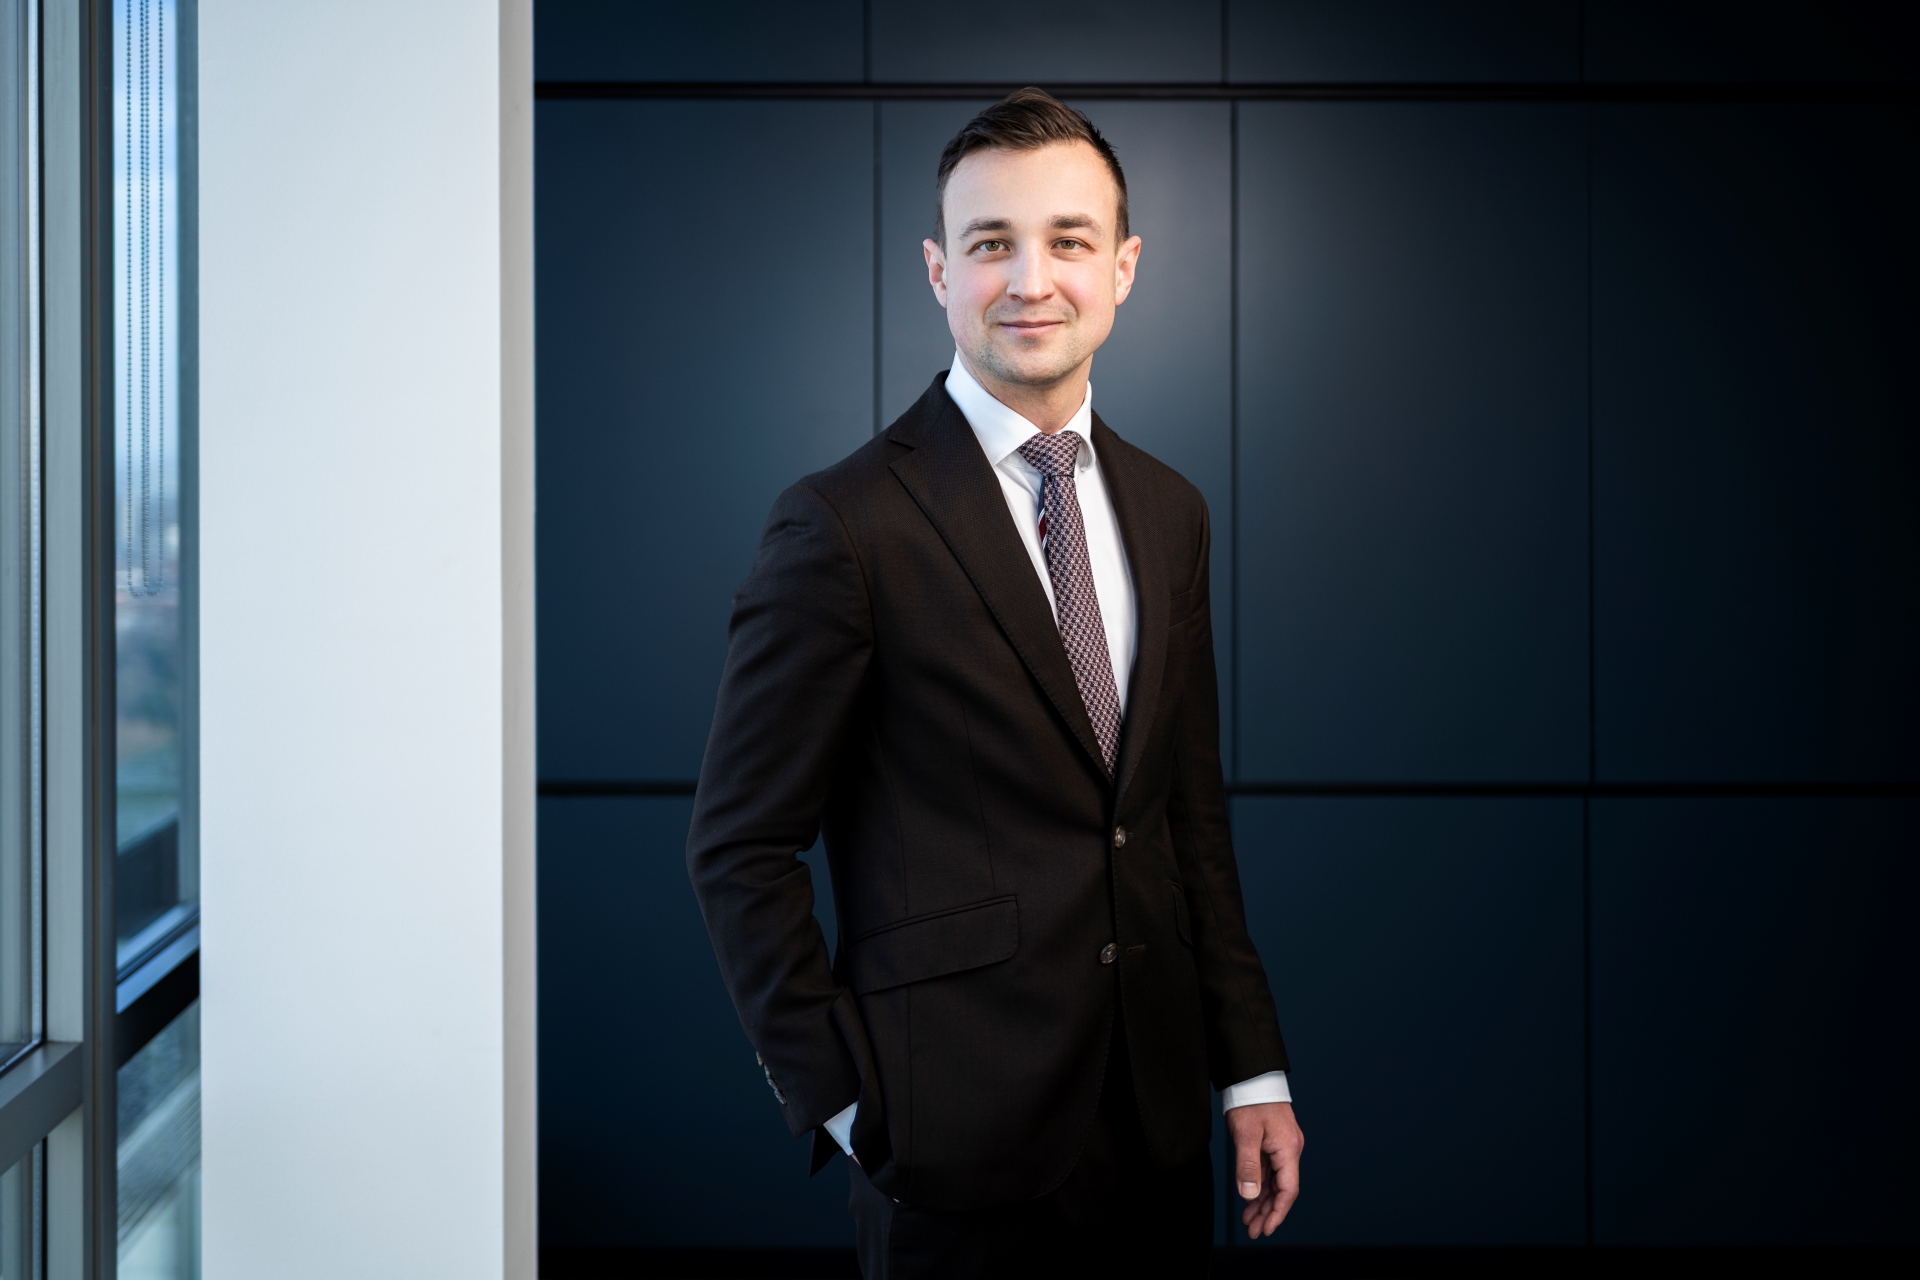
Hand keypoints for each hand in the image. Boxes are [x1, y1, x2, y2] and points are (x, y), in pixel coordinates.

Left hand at [1227, 1101, 1301, 1237]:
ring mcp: (1282, 1146)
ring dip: (1263, 1202)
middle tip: (1254, 1230)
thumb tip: (1249, 1195)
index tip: (1266, 1229)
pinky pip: (1269, 1171)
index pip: (1288, 1190)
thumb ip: (1248, 1166)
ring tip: (1249, 1220)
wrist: (1252, 1075)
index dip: (1277, 1213)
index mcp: (1288, 1149)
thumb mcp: (1245, 1134)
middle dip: (1268, 1212)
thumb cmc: (1250, 1100)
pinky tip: (1250, 1197)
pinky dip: (1260, 1186)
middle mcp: (1289, 1149)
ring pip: (1275, 1182)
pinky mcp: (1273, 1142)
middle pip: (1282, 1190)